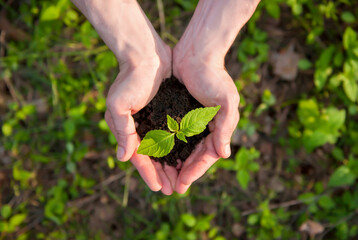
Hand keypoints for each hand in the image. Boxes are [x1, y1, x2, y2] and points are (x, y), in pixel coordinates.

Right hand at [71, 0, 177, 193]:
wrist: (145, 54)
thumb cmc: (130, 78)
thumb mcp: (118, 104)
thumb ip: (122, 131)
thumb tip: (123, 158)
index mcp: (128, 130)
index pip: (139, 157)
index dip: (148, 173)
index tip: (159, 188)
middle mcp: (140, 128)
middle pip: (152, 158)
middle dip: (162, 174)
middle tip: (174, 190)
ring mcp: (153, 121)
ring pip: (164, 150)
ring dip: (171, 165)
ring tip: (181, 180)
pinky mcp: (166, 113)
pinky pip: (172, 136)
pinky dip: (178, 148)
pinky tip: (186, 157)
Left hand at [170, 0, 259, 193]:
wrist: (197, 52)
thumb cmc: (214, 76)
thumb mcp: (226, 102)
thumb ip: (225, 128)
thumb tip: (224, 155)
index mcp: (218, 126)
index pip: (207, 155)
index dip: (196, 170)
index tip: (183, 185)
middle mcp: (205, 126)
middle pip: (194, 155)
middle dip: (185, 172)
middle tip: (173, 188)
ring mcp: (191, 119)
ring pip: (182, 147)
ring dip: (175, 162)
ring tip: (165, 178)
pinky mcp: (177, 111)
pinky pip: (172, 133)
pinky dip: (167, 146)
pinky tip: (159, 156)